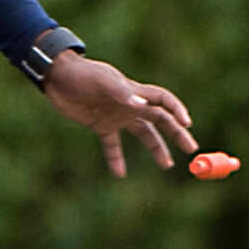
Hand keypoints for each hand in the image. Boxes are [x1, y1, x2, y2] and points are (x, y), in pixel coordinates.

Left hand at [42, 51, 197, 174]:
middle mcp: (130, 105)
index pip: (163, 100)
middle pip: (160, 120)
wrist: (57, 77)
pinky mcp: (100, 125)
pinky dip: (116, 159)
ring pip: (143, 134)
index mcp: (135, 91)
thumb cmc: (83, 75)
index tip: (187, 124)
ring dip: (156, 148)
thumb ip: (122, 93)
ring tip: (167, 165)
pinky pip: (112, 145)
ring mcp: (116, 116)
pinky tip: (120, 174)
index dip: (177, 110)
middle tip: (190, 149)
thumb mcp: (102, 81)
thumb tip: (142, 105)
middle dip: (176, 133)